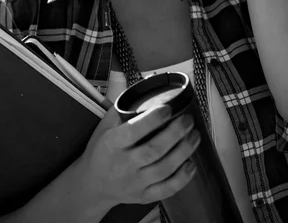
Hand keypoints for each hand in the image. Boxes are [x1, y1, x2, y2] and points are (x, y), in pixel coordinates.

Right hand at [78, 105, 200, 208]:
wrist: (92, 184)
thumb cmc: (100, 150)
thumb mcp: (104, 127)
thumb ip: (122, 110)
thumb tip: (145, 90)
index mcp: (112, 143)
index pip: (134, 131)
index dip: (153, 119)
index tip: (168, 108)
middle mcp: (124, 164)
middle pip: (154, 150)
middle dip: (175, 133)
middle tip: (188, 120)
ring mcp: (135, 182)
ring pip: (164, 169)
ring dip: (183, 151)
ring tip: (195, 136)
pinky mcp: (143, 196)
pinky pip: (166, 189)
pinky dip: (182, 178)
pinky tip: (191, 164)